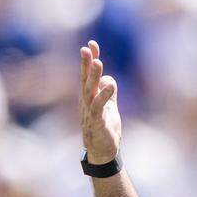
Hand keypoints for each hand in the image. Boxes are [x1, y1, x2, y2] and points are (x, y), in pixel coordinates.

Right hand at [80, 40, 120, 164]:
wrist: (103, 152)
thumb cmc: (105, 129)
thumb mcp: (109, 108)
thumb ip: (109, 93)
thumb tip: (108, 78)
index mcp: (90, 97)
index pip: (88, 75)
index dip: (90, 60)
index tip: (92, 44)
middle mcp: (87, 102)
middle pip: (85, 79)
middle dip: (86, 63)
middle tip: (87, 48)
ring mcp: (89, 112)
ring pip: (89, 91)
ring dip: (92, 76)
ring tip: (97, 62)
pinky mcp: (96, 122)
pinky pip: (98, 107)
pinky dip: (104, 96)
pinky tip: (110, 86)